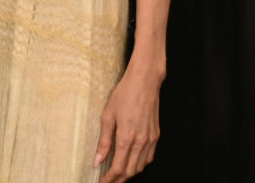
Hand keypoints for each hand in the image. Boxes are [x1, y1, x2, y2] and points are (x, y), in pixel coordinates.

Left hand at [95, 65, 161, 181]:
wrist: (145, 81)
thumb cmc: (124, 94)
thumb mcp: (108, 115)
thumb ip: (103, 140)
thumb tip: (98, 160)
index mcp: (127, 137)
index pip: (118, 168)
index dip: (109, 179)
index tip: (102, 182)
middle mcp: (141, 141)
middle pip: (130, 171)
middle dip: (119, 179)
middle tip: (108, 179)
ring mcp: (150, 139)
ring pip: (141, 166)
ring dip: (129, 172)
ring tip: (118, 172)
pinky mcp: (156, 135)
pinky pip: (149, 157)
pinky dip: (140, 163)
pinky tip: (132, 160)